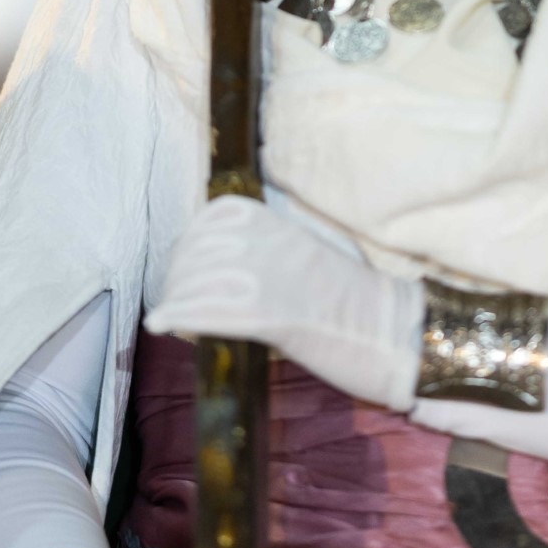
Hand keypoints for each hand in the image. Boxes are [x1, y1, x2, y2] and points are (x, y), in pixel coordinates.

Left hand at [146, 196, 422, 411]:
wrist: (386, 328)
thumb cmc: (345, 297)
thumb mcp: (298, 250)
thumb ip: (258, 248)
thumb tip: (209, 263)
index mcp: (272, 219)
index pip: (207, 222)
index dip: (188, 249)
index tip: (183, 271)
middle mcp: (263, 239)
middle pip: (195, 253)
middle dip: (179, 279)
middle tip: (176, 304)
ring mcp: (264, 273)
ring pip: (194, 283)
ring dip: (177, 301)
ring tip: (174, 320)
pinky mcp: (265, 312)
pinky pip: (204, 311)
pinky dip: (177, 318)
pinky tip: (161, 325)